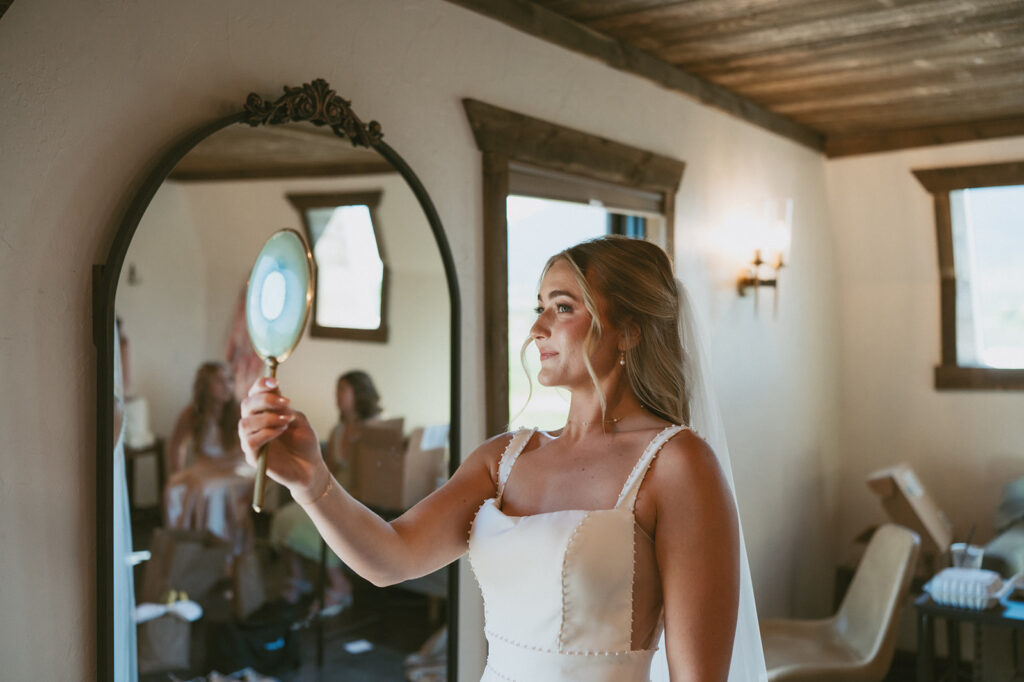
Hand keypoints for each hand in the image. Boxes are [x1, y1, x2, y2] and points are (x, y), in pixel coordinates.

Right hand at [239, 377, 328, 496]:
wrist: (311, 467)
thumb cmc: (304, 442)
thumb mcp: (297, 419)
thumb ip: (284, 407)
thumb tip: (273, 389)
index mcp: (263, 413)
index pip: (254, 394)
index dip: (261, 385)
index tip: (276, 381)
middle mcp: (253, 425)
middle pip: (246, 405)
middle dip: (265, 400)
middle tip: (286, 402)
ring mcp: (250, 441)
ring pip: (245, 423)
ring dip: (267, 418)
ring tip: (286, 421)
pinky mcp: (252, 457)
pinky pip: (250, 441)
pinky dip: (266, 432)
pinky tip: (281, 431)